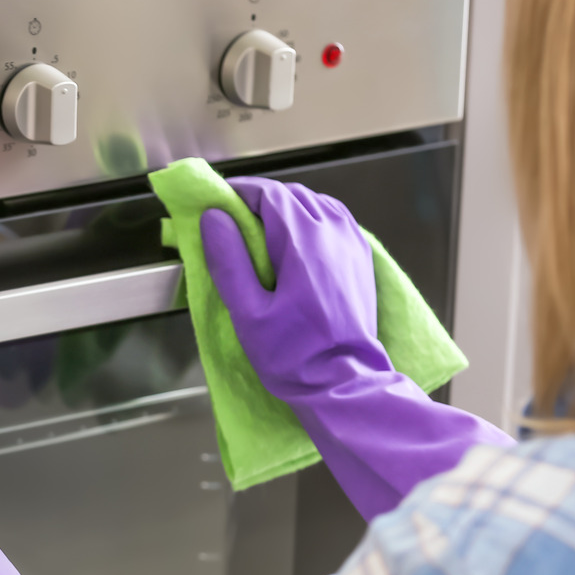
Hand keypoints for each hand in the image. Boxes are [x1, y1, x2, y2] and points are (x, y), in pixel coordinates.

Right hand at [200, 176, 388, 401]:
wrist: (345, 383)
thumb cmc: (293, 354)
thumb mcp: (248, 312)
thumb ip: (229, 261)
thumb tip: (214, 219)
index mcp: (303, 241)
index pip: (269, 194)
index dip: (239, 192)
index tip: (218, 203)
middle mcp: (332, 233)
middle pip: (292, 195)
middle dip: (260, 200)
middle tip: (234, 221)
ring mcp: (351, 243)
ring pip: (316, 203)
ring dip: (286, 208)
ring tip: (262, 231)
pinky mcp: (360, 258)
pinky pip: (334, 220)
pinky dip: (311, 218)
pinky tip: (296, 241)